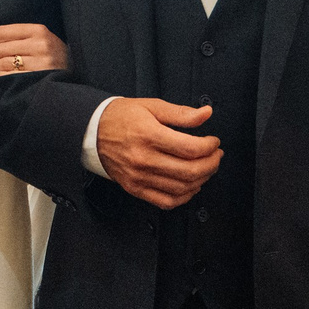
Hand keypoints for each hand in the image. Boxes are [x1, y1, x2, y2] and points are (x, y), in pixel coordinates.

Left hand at [0, 19, 68, 77]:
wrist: (74, 72)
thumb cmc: (46, 55)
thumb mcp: (29, 39)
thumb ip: (2, 33)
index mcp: (38, 30)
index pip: (2, 32)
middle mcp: (41, 44)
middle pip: (1, 48)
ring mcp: (43, 61)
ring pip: (4, 62)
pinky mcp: (41, 77)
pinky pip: (12, 76)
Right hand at [95, 98, 219, 209]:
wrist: (92, 132)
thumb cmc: (121, 117)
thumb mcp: (151, 106)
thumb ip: (181, 113)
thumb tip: (206, 113)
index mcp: (149, 135)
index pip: (190, 148)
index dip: (209, 146)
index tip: (213, 141)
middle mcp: (144, 159)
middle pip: (190, 171)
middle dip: (211, 164)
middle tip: (215, 155)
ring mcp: (139, 177)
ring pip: (182, 188)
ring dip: (202, 179)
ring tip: (206, 168)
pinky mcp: (135, 189)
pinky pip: (166, 201)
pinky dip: (184, 197)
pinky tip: (190, 186)